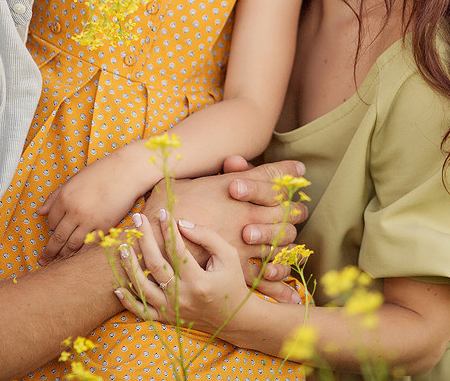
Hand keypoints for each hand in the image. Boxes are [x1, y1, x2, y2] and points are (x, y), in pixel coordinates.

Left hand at [36, 159, 145, 264]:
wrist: (127, 172)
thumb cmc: (100, 173)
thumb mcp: (73, 180)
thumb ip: (54, 197)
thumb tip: (39, 212)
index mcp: (65, 198)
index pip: (52, 221)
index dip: (52, 228)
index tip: (54, 231)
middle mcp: (75, 211)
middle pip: (58, 237)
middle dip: (49, 251)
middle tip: (43, 261)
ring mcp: (90, 221)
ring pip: (72, 245)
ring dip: (64, 255)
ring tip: (59, 261)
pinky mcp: (105, 227)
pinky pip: (89, 245)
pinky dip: (82, 252)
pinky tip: (78, 256)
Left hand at [117, 214, 251, 334]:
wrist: (235, 318)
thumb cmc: (232, 282)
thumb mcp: (229, 256)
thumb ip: (207, 237)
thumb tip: (181, 223)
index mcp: (199, 281)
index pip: (177, 250)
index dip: (168, 229)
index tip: (162, 212)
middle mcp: (183, 297)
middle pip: (155, 265)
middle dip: (145, 239)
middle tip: (138, 219)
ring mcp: (172, 310)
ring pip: (143, 289)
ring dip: (130, 267)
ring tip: (122, 247)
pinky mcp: (167, 319)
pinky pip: (142, 312)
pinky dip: (128, 302)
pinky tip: (117, 287)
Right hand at [148, 159, 307, 300]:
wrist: (151, 235)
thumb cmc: (170, 203)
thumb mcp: (194, 178)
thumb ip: (221, 171)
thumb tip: (237, 160)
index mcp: (240, 191)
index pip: (277, 183)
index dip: (289, 180)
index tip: (296, 178)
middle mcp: (249, 217)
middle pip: (289, 214)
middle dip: (295, 212)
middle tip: (297, 212)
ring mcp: (245, 244)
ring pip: (283, 244)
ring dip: (292, 245)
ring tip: (297, 248)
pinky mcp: (236, 269)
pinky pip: (266, 278)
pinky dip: (280, 284)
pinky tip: (290, 289)